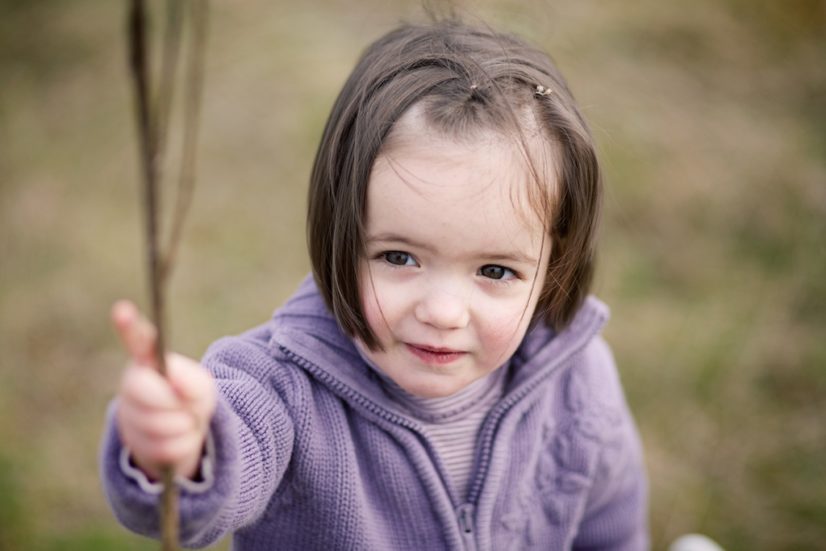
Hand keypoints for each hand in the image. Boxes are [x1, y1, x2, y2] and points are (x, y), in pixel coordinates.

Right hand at [111, 300, 216, 480]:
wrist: (182, 437)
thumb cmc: (190, 401)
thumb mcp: (202, 388)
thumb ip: (192, 382)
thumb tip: (174, 385)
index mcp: (148, 363)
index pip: (138, 342)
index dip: (129, 326)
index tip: (122, 309)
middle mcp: (131, 385)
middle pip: (144, 391)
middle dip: (171, 402)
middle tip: (182, 405)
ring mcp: (129, 415)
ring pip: (160, 424)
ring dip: (184, 426)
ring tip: (183, 421)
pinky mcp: (134, 445)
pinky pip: (167, 448)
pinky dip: (183, 445)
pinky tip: (177, 439)